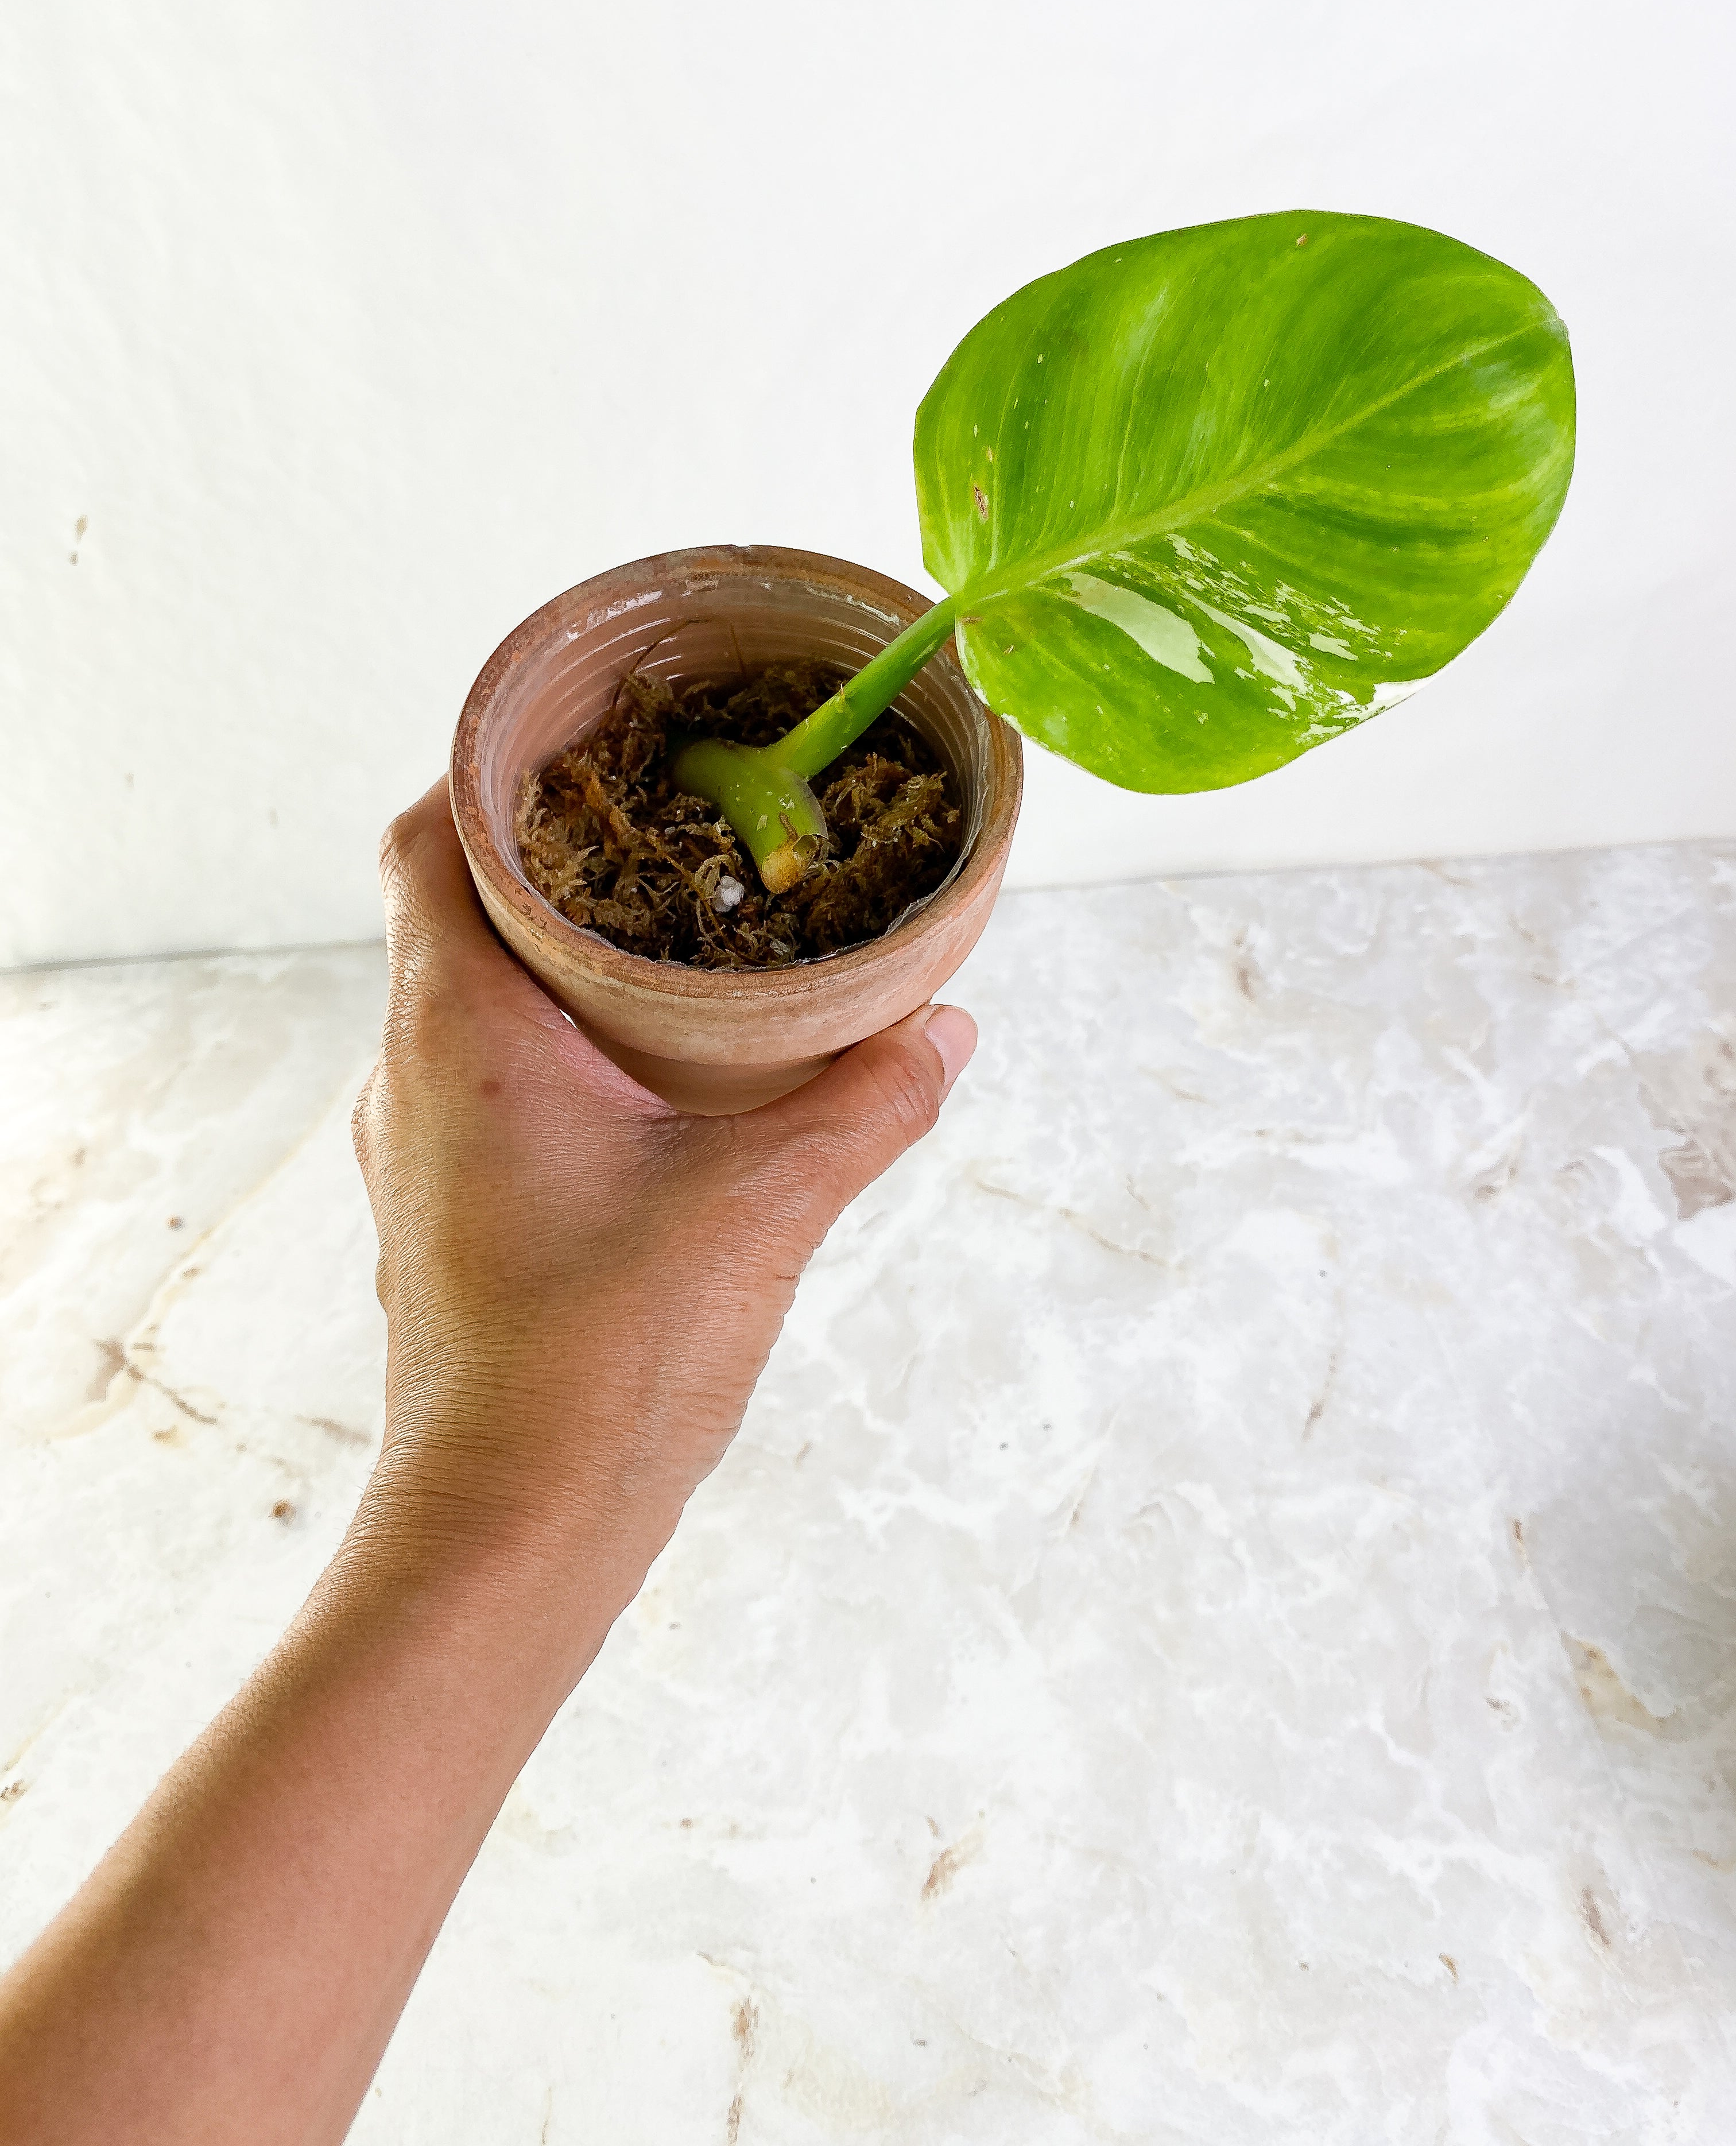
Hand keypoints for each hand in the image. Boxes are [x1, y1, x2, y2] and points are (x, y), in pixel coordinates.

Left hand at [350, 780, 975, 1637]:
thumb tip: (946, 1025)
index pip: (429, 836)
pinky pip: (488, 1078)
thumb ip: (865, 1104)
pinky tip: (660, 1070)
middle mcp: (411, 1075)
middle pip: (458, 907)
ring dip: (562, 954)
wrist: (511, 1532)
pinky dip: (560, 1039)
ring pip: (473, 999)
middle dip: (559, 853)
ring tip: (680, 930)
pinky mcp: (448, 1211)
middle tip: (674, 816)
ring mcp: (418, 1149)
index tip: (588, 729)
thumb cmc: (603, 1362)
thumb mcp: (763, 1208)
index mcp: (457, 1033)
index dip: (493, 762)